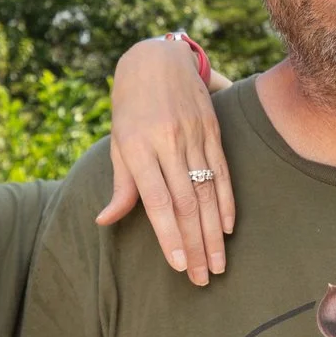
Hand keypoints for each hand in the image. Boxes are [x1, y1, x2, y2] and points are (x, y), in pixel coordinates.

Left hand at [99, 36, 234, 284]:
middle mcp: (169, 142)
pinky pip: (223, 172)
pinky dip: (228, 202)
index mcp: (139, 146)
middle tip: (202, 278)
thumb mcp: (118, 141)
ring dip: (215, 233)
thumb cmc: (129, 105)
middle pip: (187, 203)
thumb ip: (120, 184)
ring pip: (208, 193)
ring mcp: (194, 136)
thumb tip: (105, 221)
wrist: (157, 58)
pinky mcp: (213, 131)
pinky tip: (230, 228)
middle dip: (196, 244)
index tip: (179, 265)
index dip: (169, 235)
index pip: (158, 201)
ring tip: (218, 263)